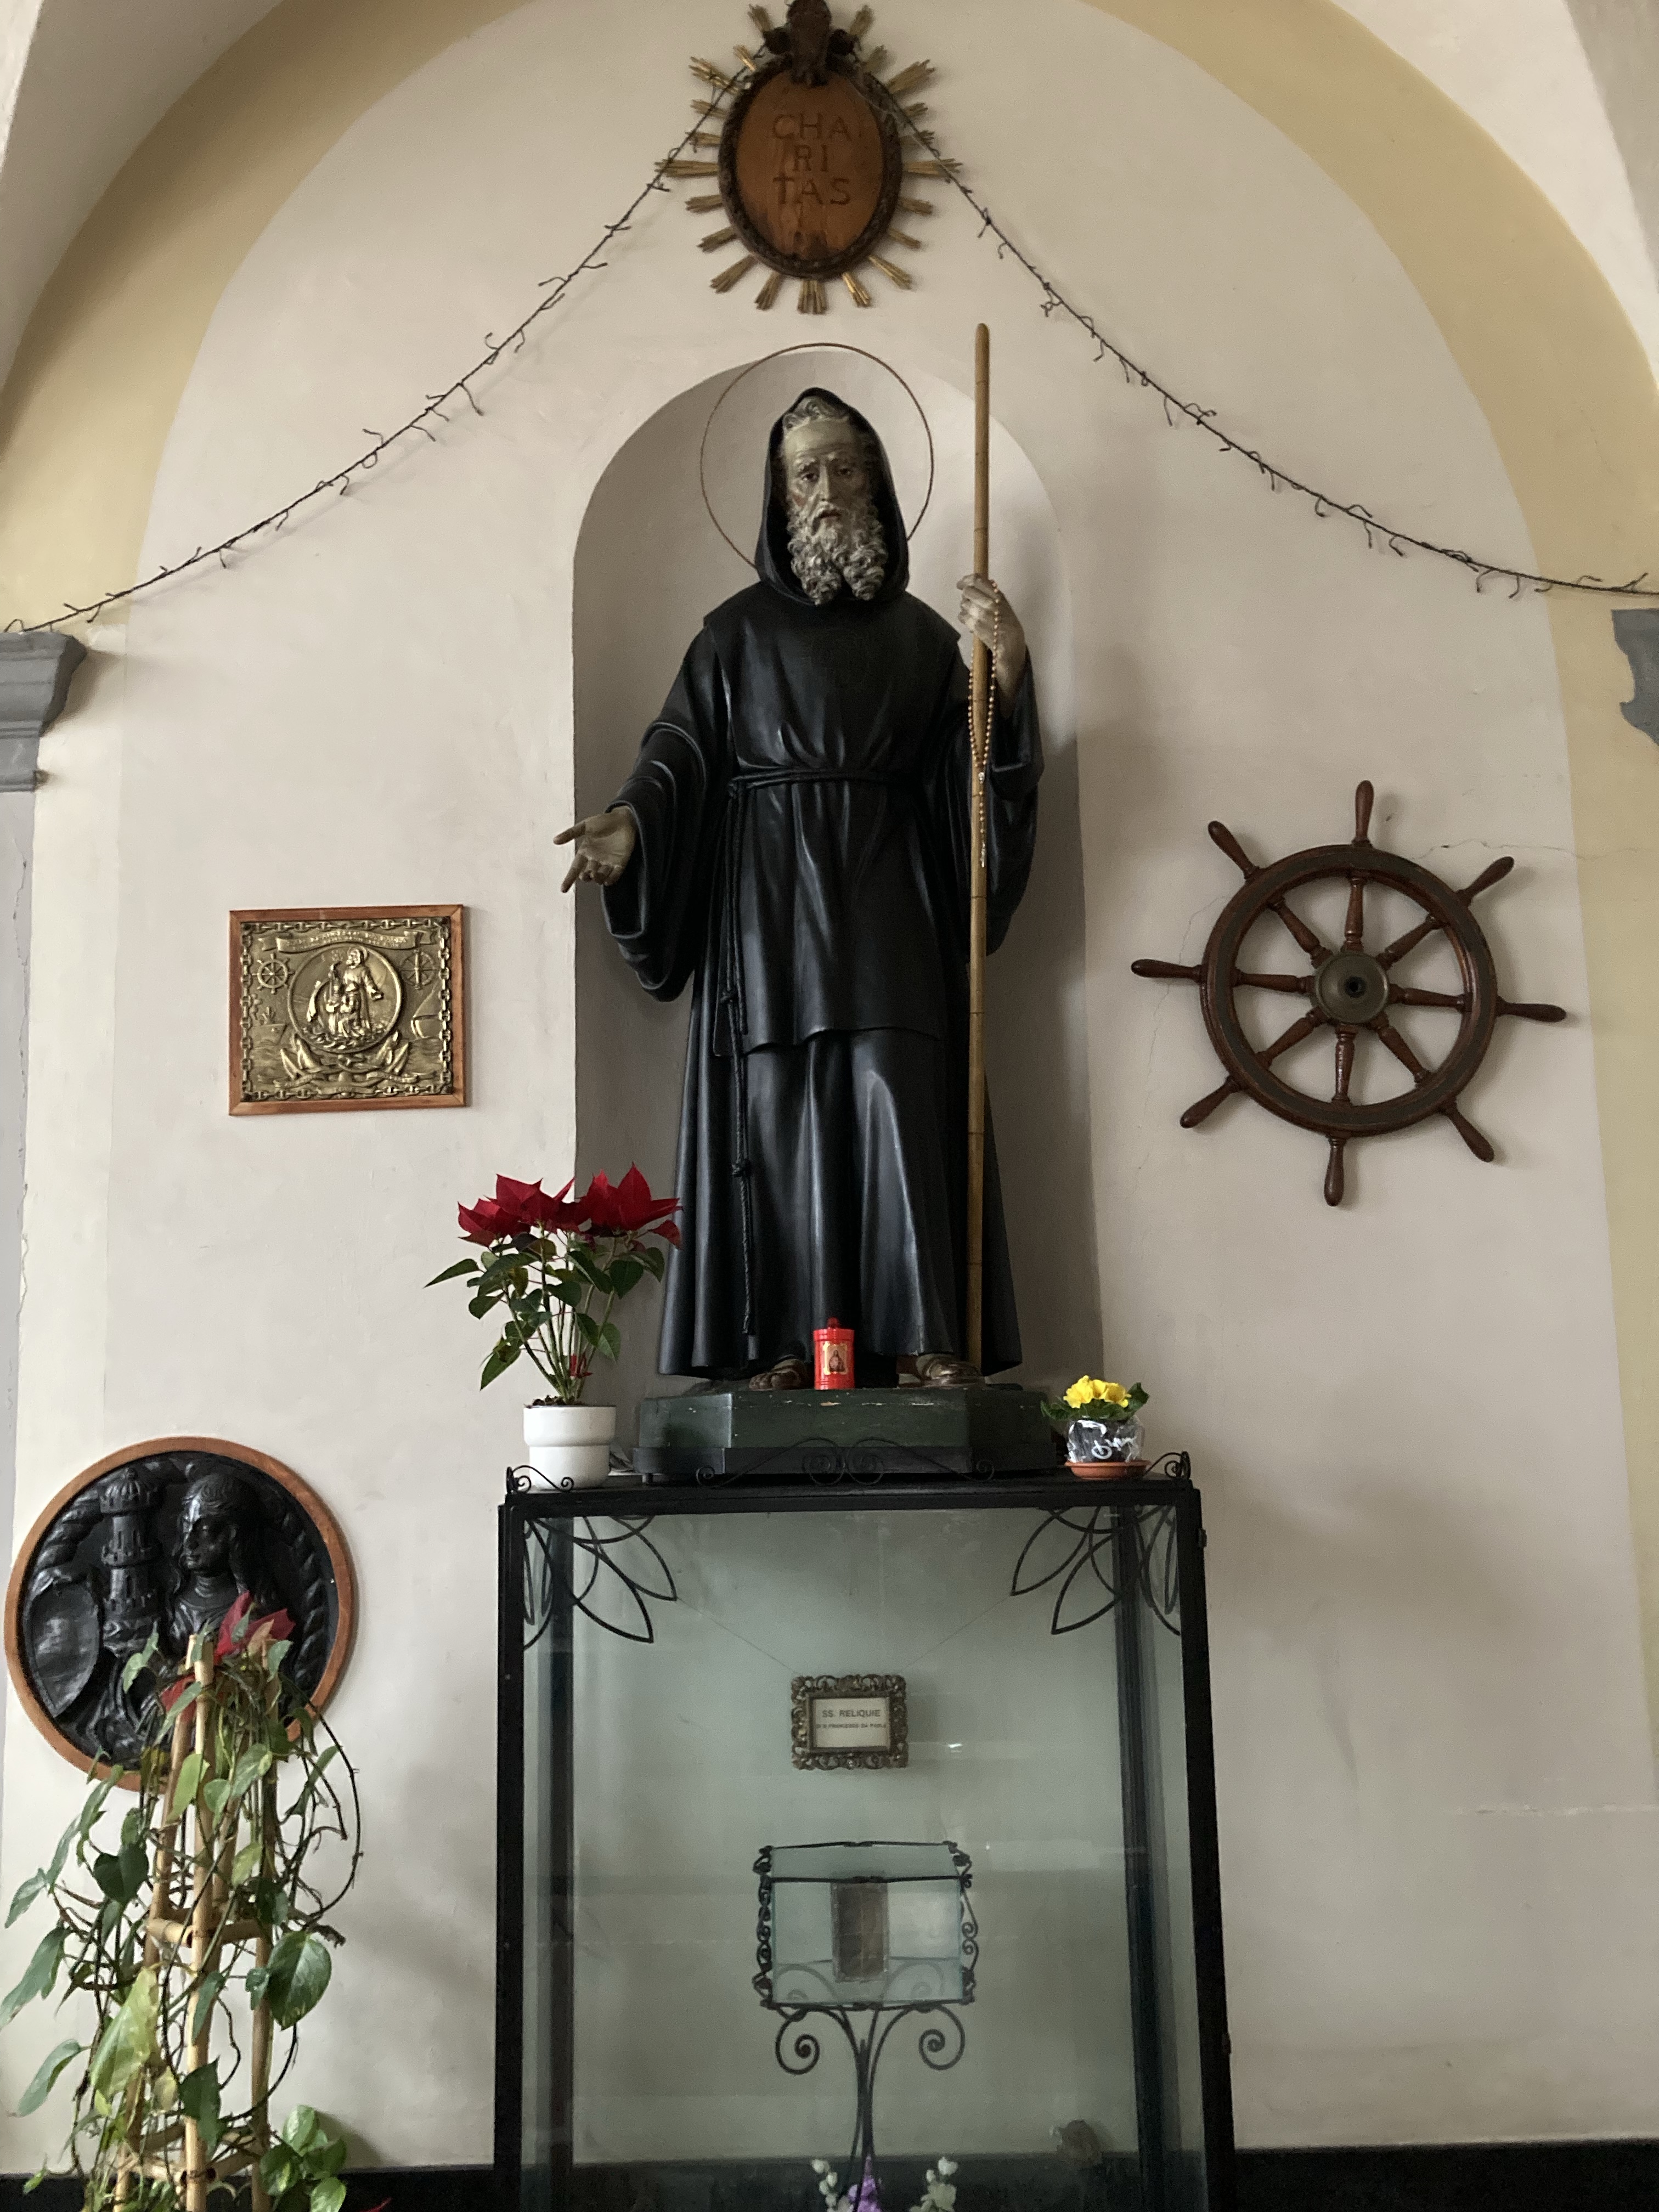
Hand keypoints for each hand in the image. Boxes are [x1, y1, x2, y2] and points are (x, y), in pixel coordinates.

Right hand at [554, 807, 636, 891]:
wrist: (624, 818)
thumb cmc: (604, 821)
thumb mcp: (585, 826)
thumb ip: (571, 834)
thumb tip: (555, 840)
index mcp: (586, 851)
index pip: (575, 868)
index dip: (569, 879)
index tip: (563, 889)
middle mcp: (596, 859)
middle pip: (588, 874)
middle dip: (585, 877)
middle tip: (585, 875)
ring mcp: (609, 861)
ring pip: (601, 876)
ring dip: (597, 878)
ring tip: (595, 874)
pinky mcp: (621, 862)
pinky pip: (615, 874)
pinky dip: (612, 879)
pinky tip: (607, 881)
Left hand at [957, 574, 1026, 697]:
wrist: (1011, 647)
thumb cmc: (1010, 628)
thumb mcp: (1006, 606)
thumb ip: (995, 594)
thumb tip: (986, 582)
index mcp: (998, 596)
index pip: (978, 580)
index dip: (966, 580)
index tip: (961, 583)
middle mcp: (990, 603)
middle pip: (967, 591)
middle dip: (965, 596)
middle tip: (968, 601)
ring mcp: (982, 614)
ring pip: (963, 604)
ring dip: (965, 608)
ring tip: (972, 614)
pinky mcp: (975, 625)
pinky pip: (962, 616)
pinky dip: (964, 618)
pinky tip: (971, 622)